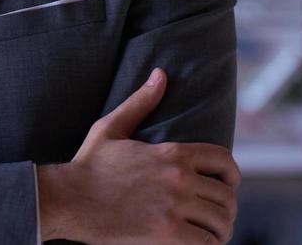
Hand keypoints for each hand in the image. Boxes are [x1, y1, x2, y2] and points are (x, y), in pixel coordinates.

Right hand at [38, 69, 239, 243]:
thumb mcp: (111, 128)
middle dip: (226, 208)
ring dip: (221, 230)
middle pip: (227, 196)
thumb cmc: (88, 165)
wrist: (69, 198)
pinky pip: (206, 243)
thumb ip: (140, 102)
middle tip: (217, 216)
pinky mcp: (168, 232)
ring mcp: (175, 206)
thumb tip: (160, 74)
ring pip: (221, 221)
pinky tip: (200, 244)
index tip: (228, 185)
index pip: (223, 161)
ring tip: (212, 234)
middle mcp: (179, 178)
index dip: (232, 175)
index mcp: (171, 153)